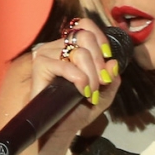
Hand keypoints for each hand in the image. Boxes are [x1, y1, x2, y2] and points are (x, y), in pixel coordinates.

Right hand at [27, 17, 120, 148]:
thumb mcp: (104, 93)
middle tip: (100, 83)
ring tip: (90, 92)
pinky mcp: (40, 66)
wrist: (60, 129)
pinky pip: (67, 66)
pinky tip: (82, 92)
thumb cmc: (78, 110)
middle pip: (85, 37)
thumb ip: (112, 77)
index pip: (85, 26)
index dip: (101, 39)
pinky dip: (80, 80)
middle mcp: (57, 47)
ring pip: (79, 52)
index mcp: (70, 47)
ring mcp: (47, 54)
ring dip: (91, 76)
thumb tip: (114, 63)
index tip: (108, 60)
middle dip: (99, 62)